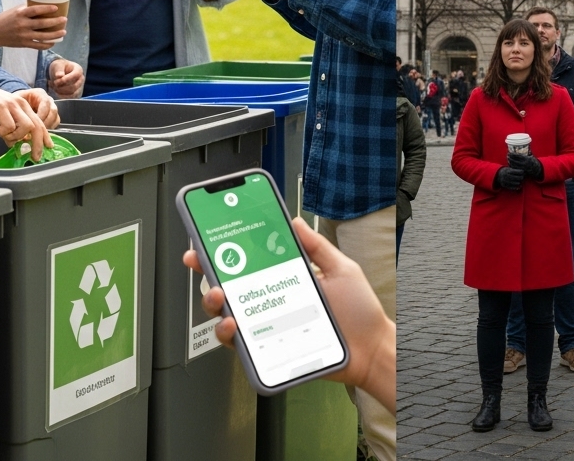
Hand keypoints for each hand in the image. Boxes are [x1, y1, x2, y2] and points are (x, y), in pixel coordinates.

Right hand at [0, 4, 64, 52]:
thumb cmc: (4, 19)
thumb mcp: (14, 10)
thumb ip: (26, 9)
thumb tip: (42, 5)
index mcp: (20, 14)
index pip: (35, 10)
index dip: (46, 8)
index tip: (56, 8)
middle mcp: (22, 24)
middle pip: (42, 23)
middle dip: (55, 22)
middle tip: (65, 19)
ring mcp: (24, 35)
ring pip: (43, 36)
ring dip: (55, 34)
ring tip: (63, 32)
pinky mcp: (24, 44)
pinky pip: (38, 45)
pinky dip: (47, 44)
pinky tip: (53, 42)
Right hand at [0, 83, 57, 160]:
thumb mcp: (2, 121)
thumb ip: (11, 131)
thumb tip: (15, 145)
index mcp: (24, 108)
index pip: (40, 123)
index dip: (45, 137)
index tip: (48, 147)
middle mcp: (22, 105)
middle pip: (37, 126)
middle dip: (37, 144)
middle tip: (34, 156)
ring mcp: (13, 105)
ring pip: (27, 126)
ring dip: (16, 136)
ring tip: (4, 135)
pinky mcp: (2, 107)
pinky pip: (10, 126)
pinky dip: (4, 132)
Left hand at [48, 59, 83, 98]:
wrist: (59, 72)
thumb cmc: (59, 67)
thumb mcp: (58, 65)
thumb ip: (59, 70)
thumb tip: (59, 75)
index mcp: (78, 70)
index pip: (76, 75)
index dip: (66, 79)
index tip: (56, 81)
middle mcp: (81, 79)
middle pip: (74, 86)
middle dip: (61, 87)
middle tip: (53, 83)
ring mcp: (79, 87)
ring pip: (71, 93)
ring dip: (60, 91)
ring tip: (53, 86)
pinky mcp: (75, 93)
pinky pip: (69, 98)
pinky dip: (61, 95)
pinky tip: (55, 90)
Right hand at [182, 217, 395, 414]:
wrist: (370, 349)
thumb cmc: (359, 312)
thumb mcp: (341, 269)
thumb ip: (317, 247)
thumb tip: (295, 222)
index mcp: (286, 280)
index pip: (251, 262)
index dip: (227, 249)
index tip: (209, 236)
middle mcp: (272, 302)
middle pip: (230, 286)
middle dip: (208, 271)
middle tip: (202, 261)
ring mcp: (268, 327)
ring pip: (226, 315)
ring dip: (214, 303)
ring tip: (219, 295)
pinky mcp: (268, 351)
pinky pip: (240, 345)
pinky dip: (229, 335)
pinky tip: (232, 325)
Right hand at [494, 166, 524, 190]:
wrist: (497, 174)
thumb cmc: (506, 171)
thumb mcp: (509, 168)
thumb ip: (515, 169)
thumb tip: (523, 171)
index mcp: (507, 171)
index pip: (515, 171)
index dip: (520, 171)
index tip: (523, 171)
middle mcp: (506, 176)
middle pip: (515, 177)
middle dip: (520, 177)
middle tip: (523, 177)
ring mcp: (504, 181)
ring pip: (513, 183)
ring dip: (518, 182)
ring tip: (520, 181)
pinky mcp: (504, 185)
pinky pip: (510, 187)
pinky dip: (515, 188)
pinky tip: (519, 187)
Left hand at [510, 153, 542, 179]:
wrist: (536, 169)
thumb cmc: (532, 161)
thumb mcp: (530, 156)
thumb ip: (525, 154)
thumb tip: (519, 149)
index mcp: (527, 159)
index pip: (518, 156)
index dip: (513, 154)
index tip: (510, 152)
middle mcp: (525, 163)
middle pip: (515, 160)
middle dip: (511, 158)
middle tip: (507, 155)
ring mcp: (523, 168)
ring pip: (515, 165)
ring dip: (510, 162)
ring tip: (508, 158)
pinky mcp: (522, 171)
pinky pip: (516, 169)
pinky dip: (512, 166)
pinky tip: (510, 163)